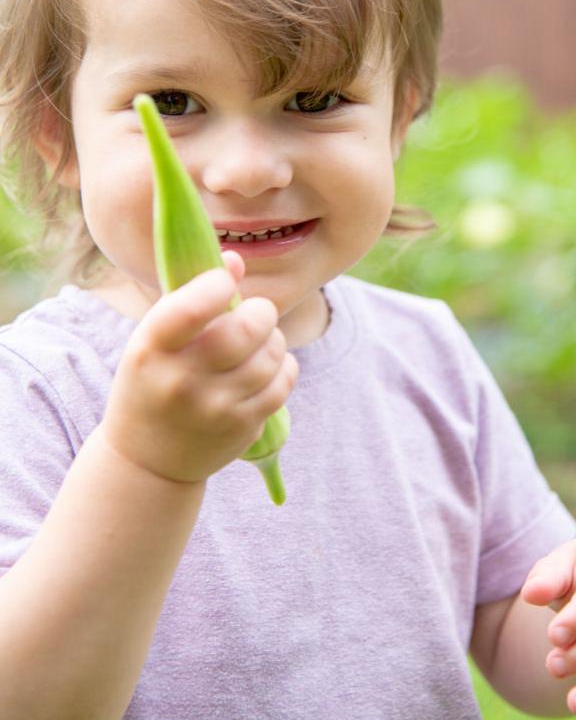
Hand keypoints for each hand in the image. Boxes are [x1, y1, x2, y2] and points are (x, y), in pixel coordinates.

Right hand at [102, 251, 297, 483]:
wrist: (147, 460)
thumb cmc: (154, 381)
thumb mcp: (155, 341)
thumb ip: (192, 297)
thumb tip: (236, 259)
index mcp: (150, 349)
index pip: (191, 307)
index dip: (218, 284)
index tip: (223, 283)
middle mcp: (181, 380)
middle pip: (246, 329)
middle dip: (261, 312)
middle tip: (256, 314)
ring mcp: (214, 408)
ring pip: (271, 354)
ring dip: (274, 340)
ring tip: (260, 342)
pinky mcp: (241, 426)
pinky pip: (283, 382)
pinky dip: (283, 367)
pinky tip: (268, 367)